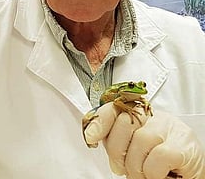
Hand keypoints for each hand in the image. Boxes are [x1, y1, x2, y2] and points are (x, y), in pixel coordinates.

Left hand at [83, 102, 204, 178]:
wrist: (190, 177)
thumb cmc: (162, 165)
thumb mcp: (134, 149)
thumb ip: (118, 140)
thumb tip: (93, 136)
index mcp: (142, 116)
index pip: (116, 107)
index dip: (101, 121)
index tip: (90, 137)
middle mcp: (156, 117)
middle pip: (124, 122)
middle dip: (117, 151)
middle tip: (122, 169)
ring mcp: (172, 129)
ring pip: (140, 141)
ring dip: (136, 167)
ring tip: (144, 176)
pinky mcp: (183, 146)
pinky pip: (158, 157)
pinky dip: (152, 173)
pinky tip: (159, 175)